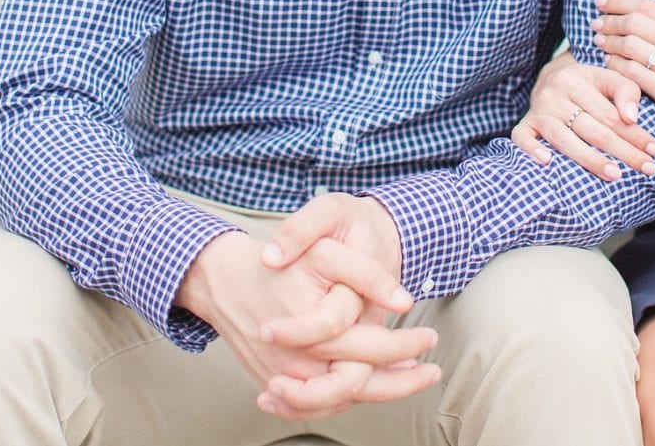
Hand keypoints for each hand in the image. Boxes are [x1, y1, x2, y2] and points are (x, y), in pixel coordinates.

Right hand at [174, 211, 433, 420]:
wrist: (223, 279)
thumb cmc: (278, 262)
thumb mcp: (325, 253)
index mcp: (317, 334)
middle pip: (360, 386)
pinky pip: (316, 402)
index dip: (406, 347)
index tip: (431, 339)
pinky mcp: (275, 383)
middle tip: (431, 371)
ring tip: (407, 378)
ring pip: (340, 399)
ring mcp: (285, 380)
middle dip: (401, 382)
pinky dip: (345, 396)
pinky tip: (369, 382)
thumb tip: (402, 301)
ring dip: (377, 392)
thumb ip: (367, 275)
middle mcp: (300, 366)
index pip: (373, 353)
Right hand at [509, 59, 654, 180]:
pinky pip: (522, 137)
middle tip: (646, 168)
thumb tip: (631, 118)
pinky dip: (531, 149)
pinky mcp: (525, 123)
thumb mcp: (609, 78)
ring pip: (563, 138)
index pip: (611, 114)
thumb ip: (626, 92)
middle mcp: (555, 94)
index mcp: (578, 79)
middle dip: (623, 151)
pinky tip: (547, 162)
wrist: (551, 77)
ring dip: (589, 159)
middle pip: (593, 129)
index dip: (635, 134)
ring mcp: (538, 110)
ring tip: (614, 174)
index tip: (654, 151)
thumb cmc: (588, 84)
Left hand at [592, 0, 654, 148]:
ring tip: (599, 40)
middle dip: (610, 21)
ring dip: (609, 43)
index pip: (650, 6)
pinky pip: (635, 75)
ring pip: (633, 49)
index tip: (602, 0)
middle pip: (637, 25)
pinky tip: (610, 61)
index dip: (620, 1)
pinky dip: (617, 66)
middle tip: (597, 22)